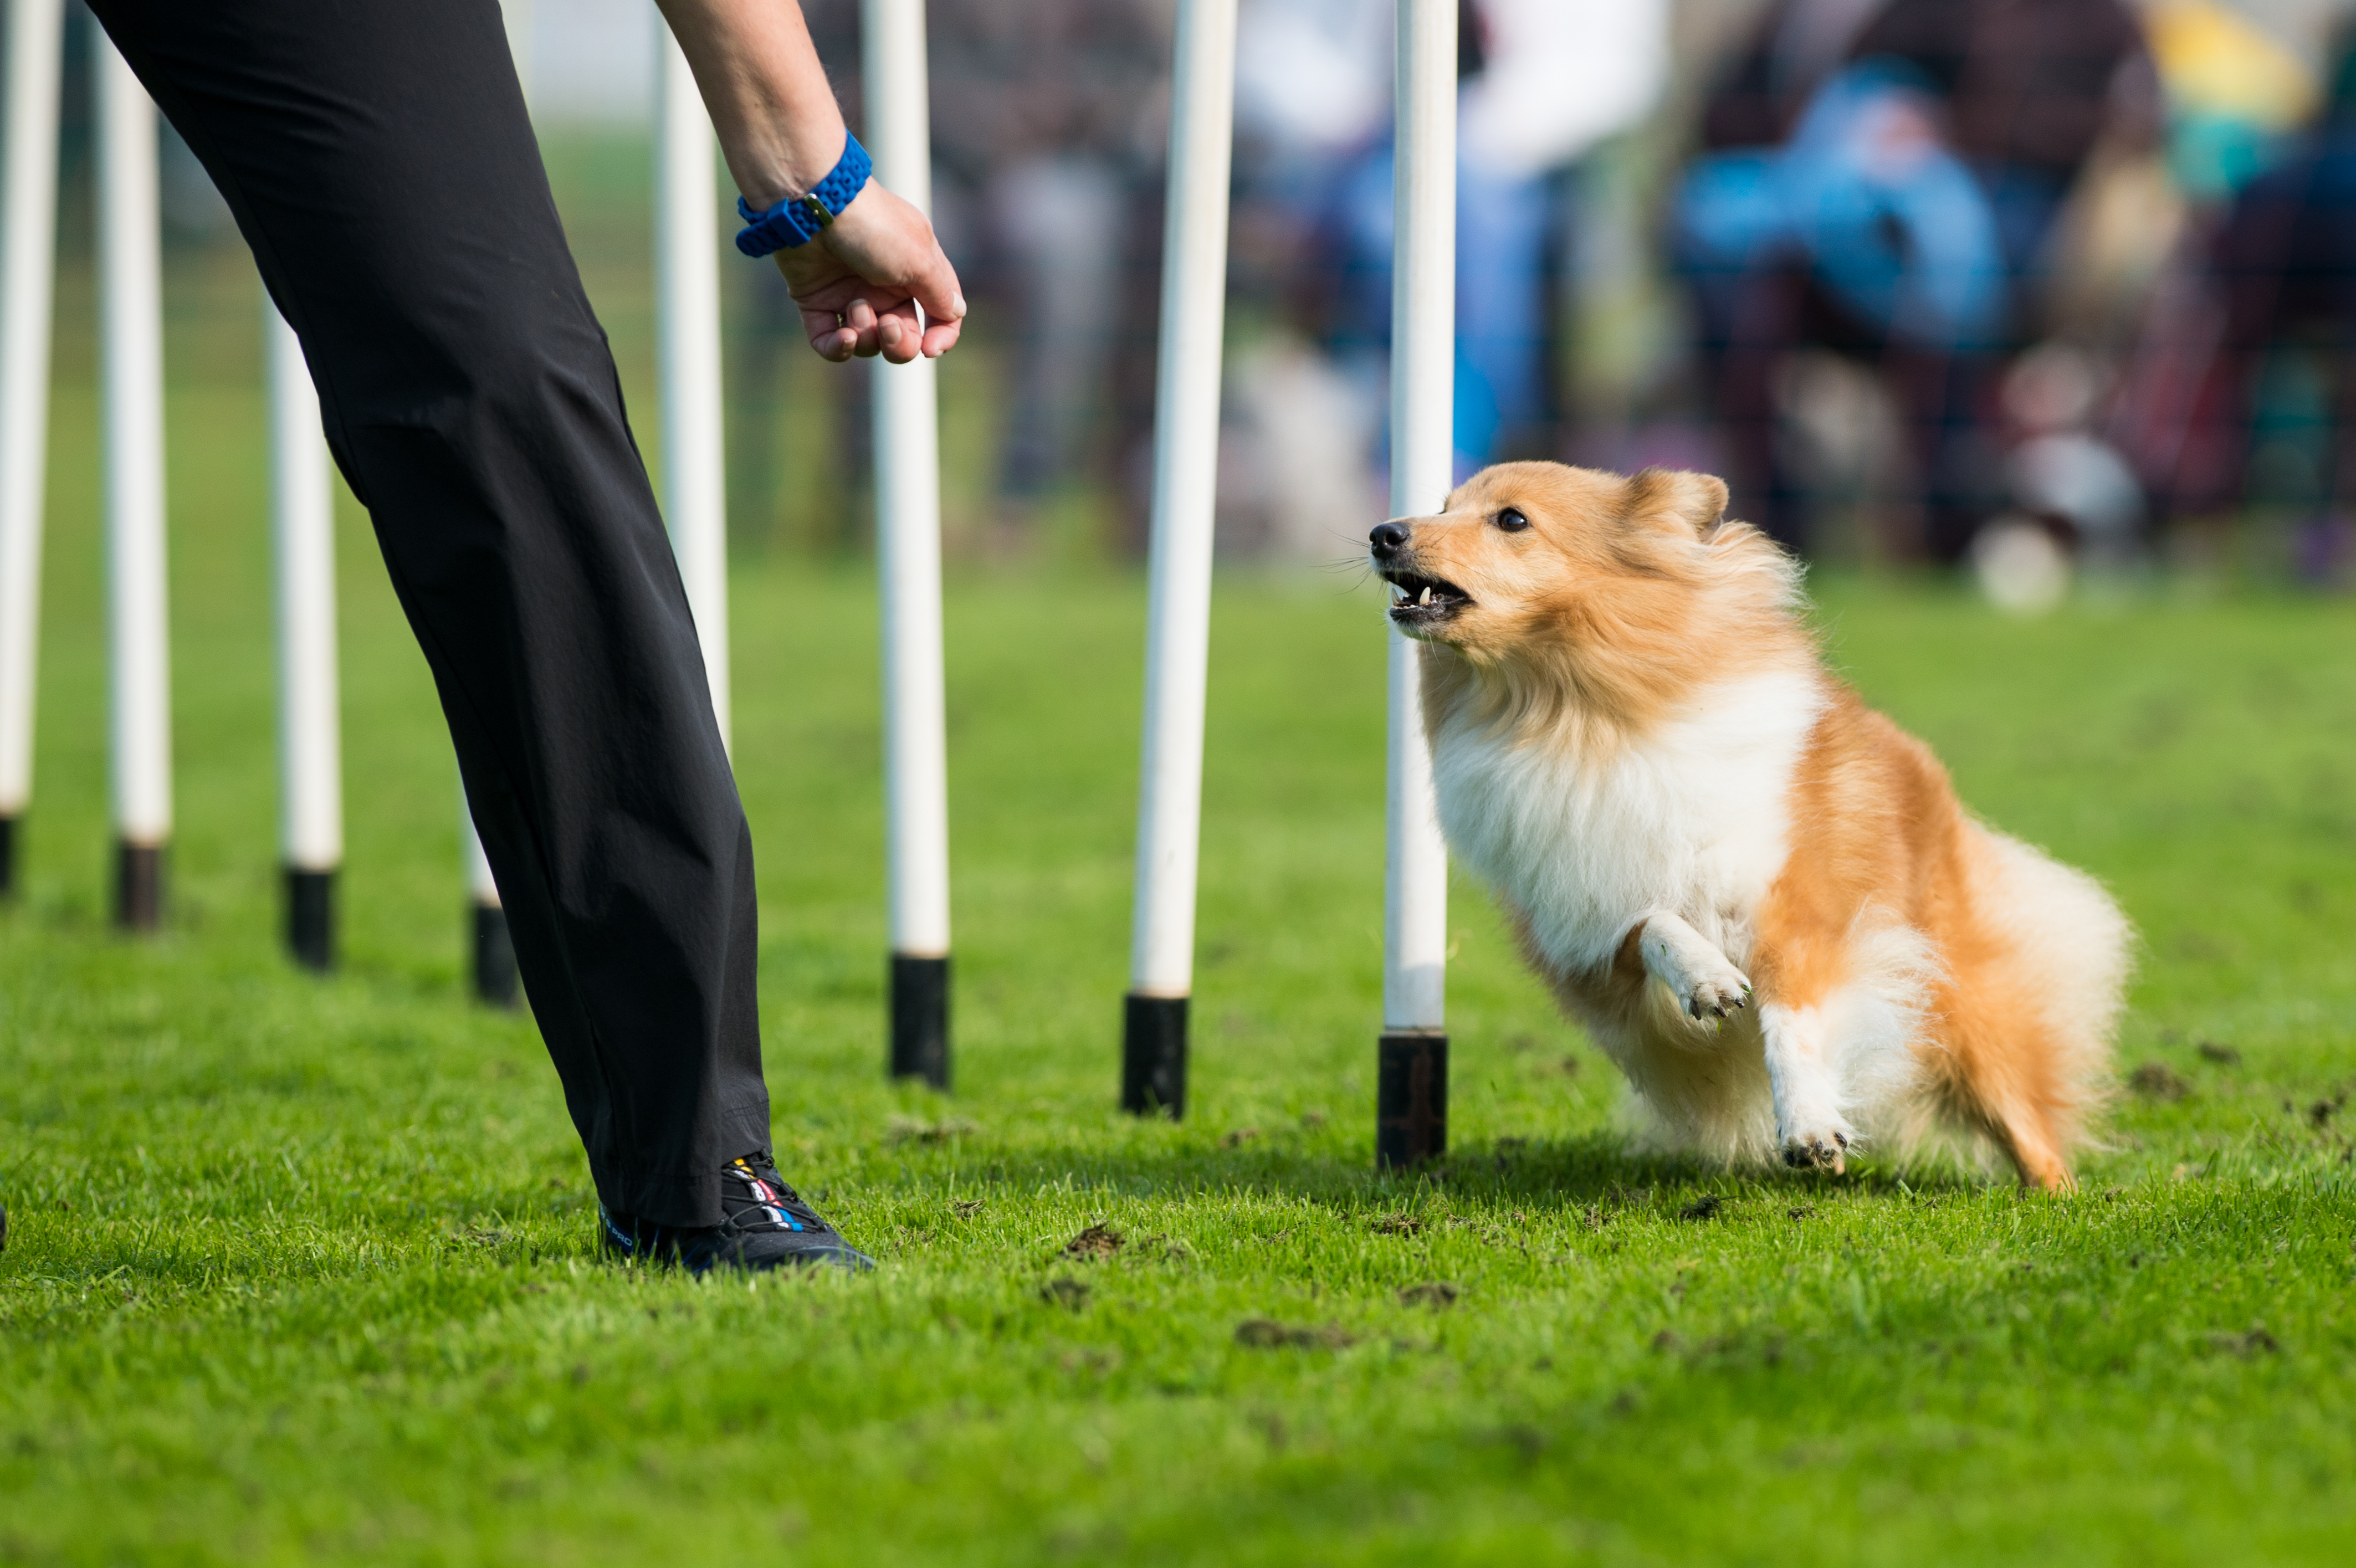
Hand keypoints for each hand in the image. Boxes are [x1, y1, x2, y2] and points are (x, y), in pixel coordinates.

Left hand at [772, 183, 965, 362]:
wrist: (813, 208)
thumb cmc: (873, 227)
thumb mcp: (918, 260)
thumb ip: (940, 293)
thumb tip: (955, 313)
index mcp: (916, 271)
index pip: (940, 314)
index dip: (941, 336)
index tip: (930, 349)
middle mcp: (885, 285)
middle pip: (902, 337)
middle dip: (898, 343)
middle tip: (886, 325)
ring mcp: (849, 294)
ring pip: (868, 343)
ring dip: (866, 335)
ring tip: (854, 307)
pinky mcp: (816, 302)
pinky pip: (829, 342)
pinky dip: (838, 349)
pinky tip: (843, 339)